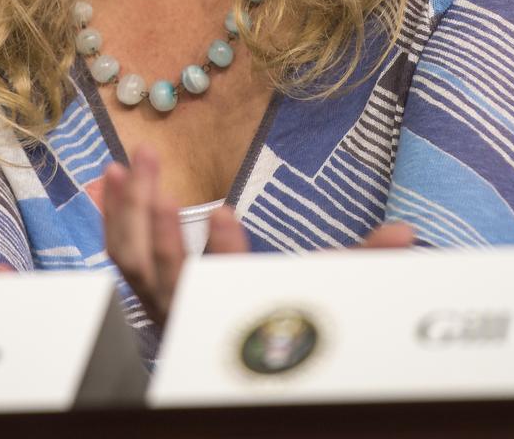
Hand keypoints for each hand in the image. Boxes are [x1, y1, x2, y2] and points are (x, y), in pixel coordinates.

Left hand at [102, 146, 415, 326]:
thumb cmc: (284, 312)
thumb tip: (406, 234)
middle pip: (162, 271)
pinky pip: (118, 254)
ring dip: (124, 208)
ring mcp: (162, 304)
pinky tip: (107, 177)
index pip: (228, 288)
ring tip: (124, 161)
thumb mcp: (323, 286)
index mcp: (235, 310)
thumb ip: (359, 261)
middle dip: (153, 216)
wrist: (239, 354)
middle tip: (151, 159)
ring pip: (131, 262)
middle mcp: (192, 313)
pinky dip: (110, 215)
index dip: (223, 253)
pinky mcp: (145, 287)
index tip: (222, 210)